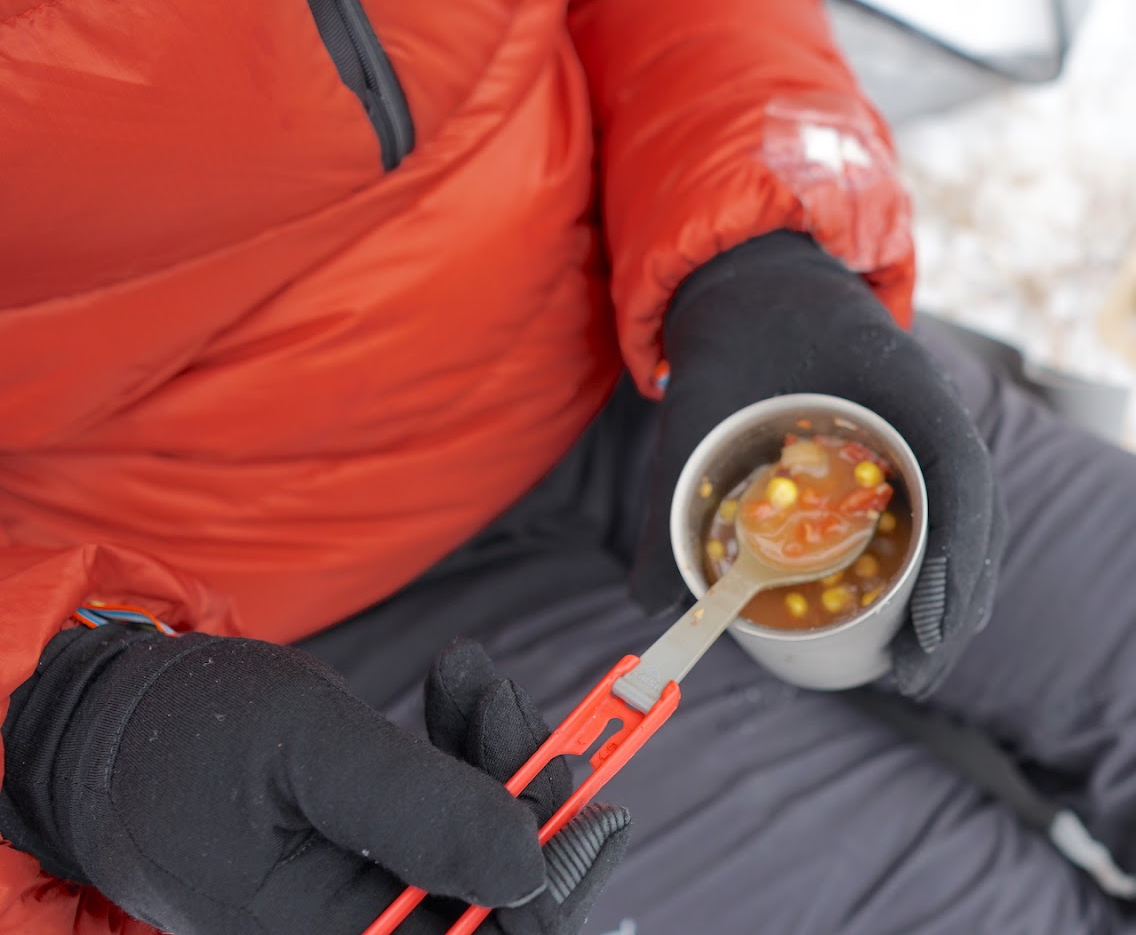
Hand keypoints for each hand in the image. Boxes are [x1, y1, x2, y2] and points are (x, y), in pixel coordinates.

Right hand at [0, 629, 626, 934]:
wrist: (107, 732)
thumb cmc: (182, 738)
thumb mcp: (308, 753)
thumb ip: (419, 811)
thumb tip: (532, 865)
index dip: (553, 874)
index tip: (576, 776)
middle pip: (499, 897)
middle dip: (521, 791)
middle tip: (500, 694)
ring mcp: (370, 911)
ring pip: (484, 852)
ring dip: (495, 758)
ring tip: (468, 676)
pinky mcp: (376, 872)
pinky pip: (451, 828)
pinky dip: (466, 758)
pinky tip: (458, 692)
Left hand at [632, 231, 1005, 697]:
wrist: (748, 269)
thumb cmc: (728, 327)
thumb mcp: (689, 407)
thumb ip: (663, 501)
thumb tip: (647, 606)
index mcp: (899, 379)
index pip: (960, 473)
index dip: (954, 556)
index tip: (926, 626)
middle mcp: (929, 405)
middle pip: (978, 512)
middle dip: (958, 602)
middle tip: (914, 676)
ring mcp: (926, 424)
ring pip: (970, 517)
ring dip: (957, 593)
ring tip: (920, 663)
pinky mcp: (910, 443)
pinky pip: (945, 508)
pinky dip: (940, 565)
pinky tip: (916, 616)